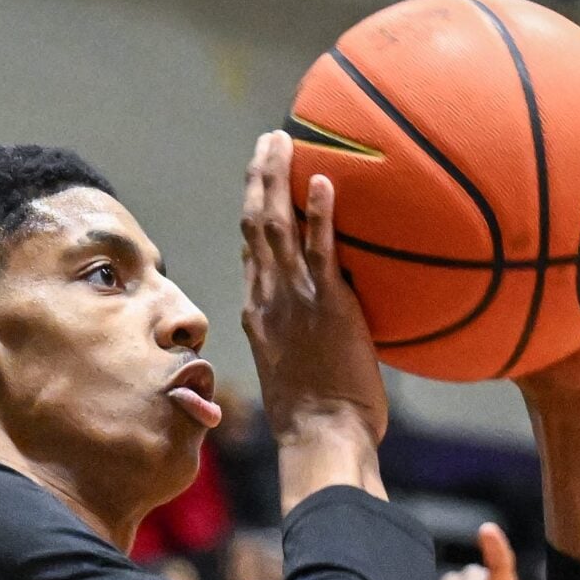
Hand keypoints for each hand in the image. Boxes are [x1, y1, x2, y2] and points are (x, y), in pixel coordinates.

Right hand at [241, 132, 387, 454]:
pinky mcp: (327, 305)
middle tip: (268, 143)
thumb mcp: (298, 379)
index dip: (254, 215)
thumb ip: (304, 348)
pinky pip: (321, 248)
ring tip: (283, 140)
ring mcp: (295, 299)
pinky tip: (323, 180)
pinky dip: (320, 211)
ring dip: (277, 176)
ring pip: (277, 224)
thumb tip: (327, 342)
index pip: (252, 254)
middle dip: (259, 178)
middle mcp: (268, 300)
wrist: (321, 439)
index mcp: (259, 316)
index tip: (261, 188)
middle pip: (255, 224)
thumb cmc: (318, 424)